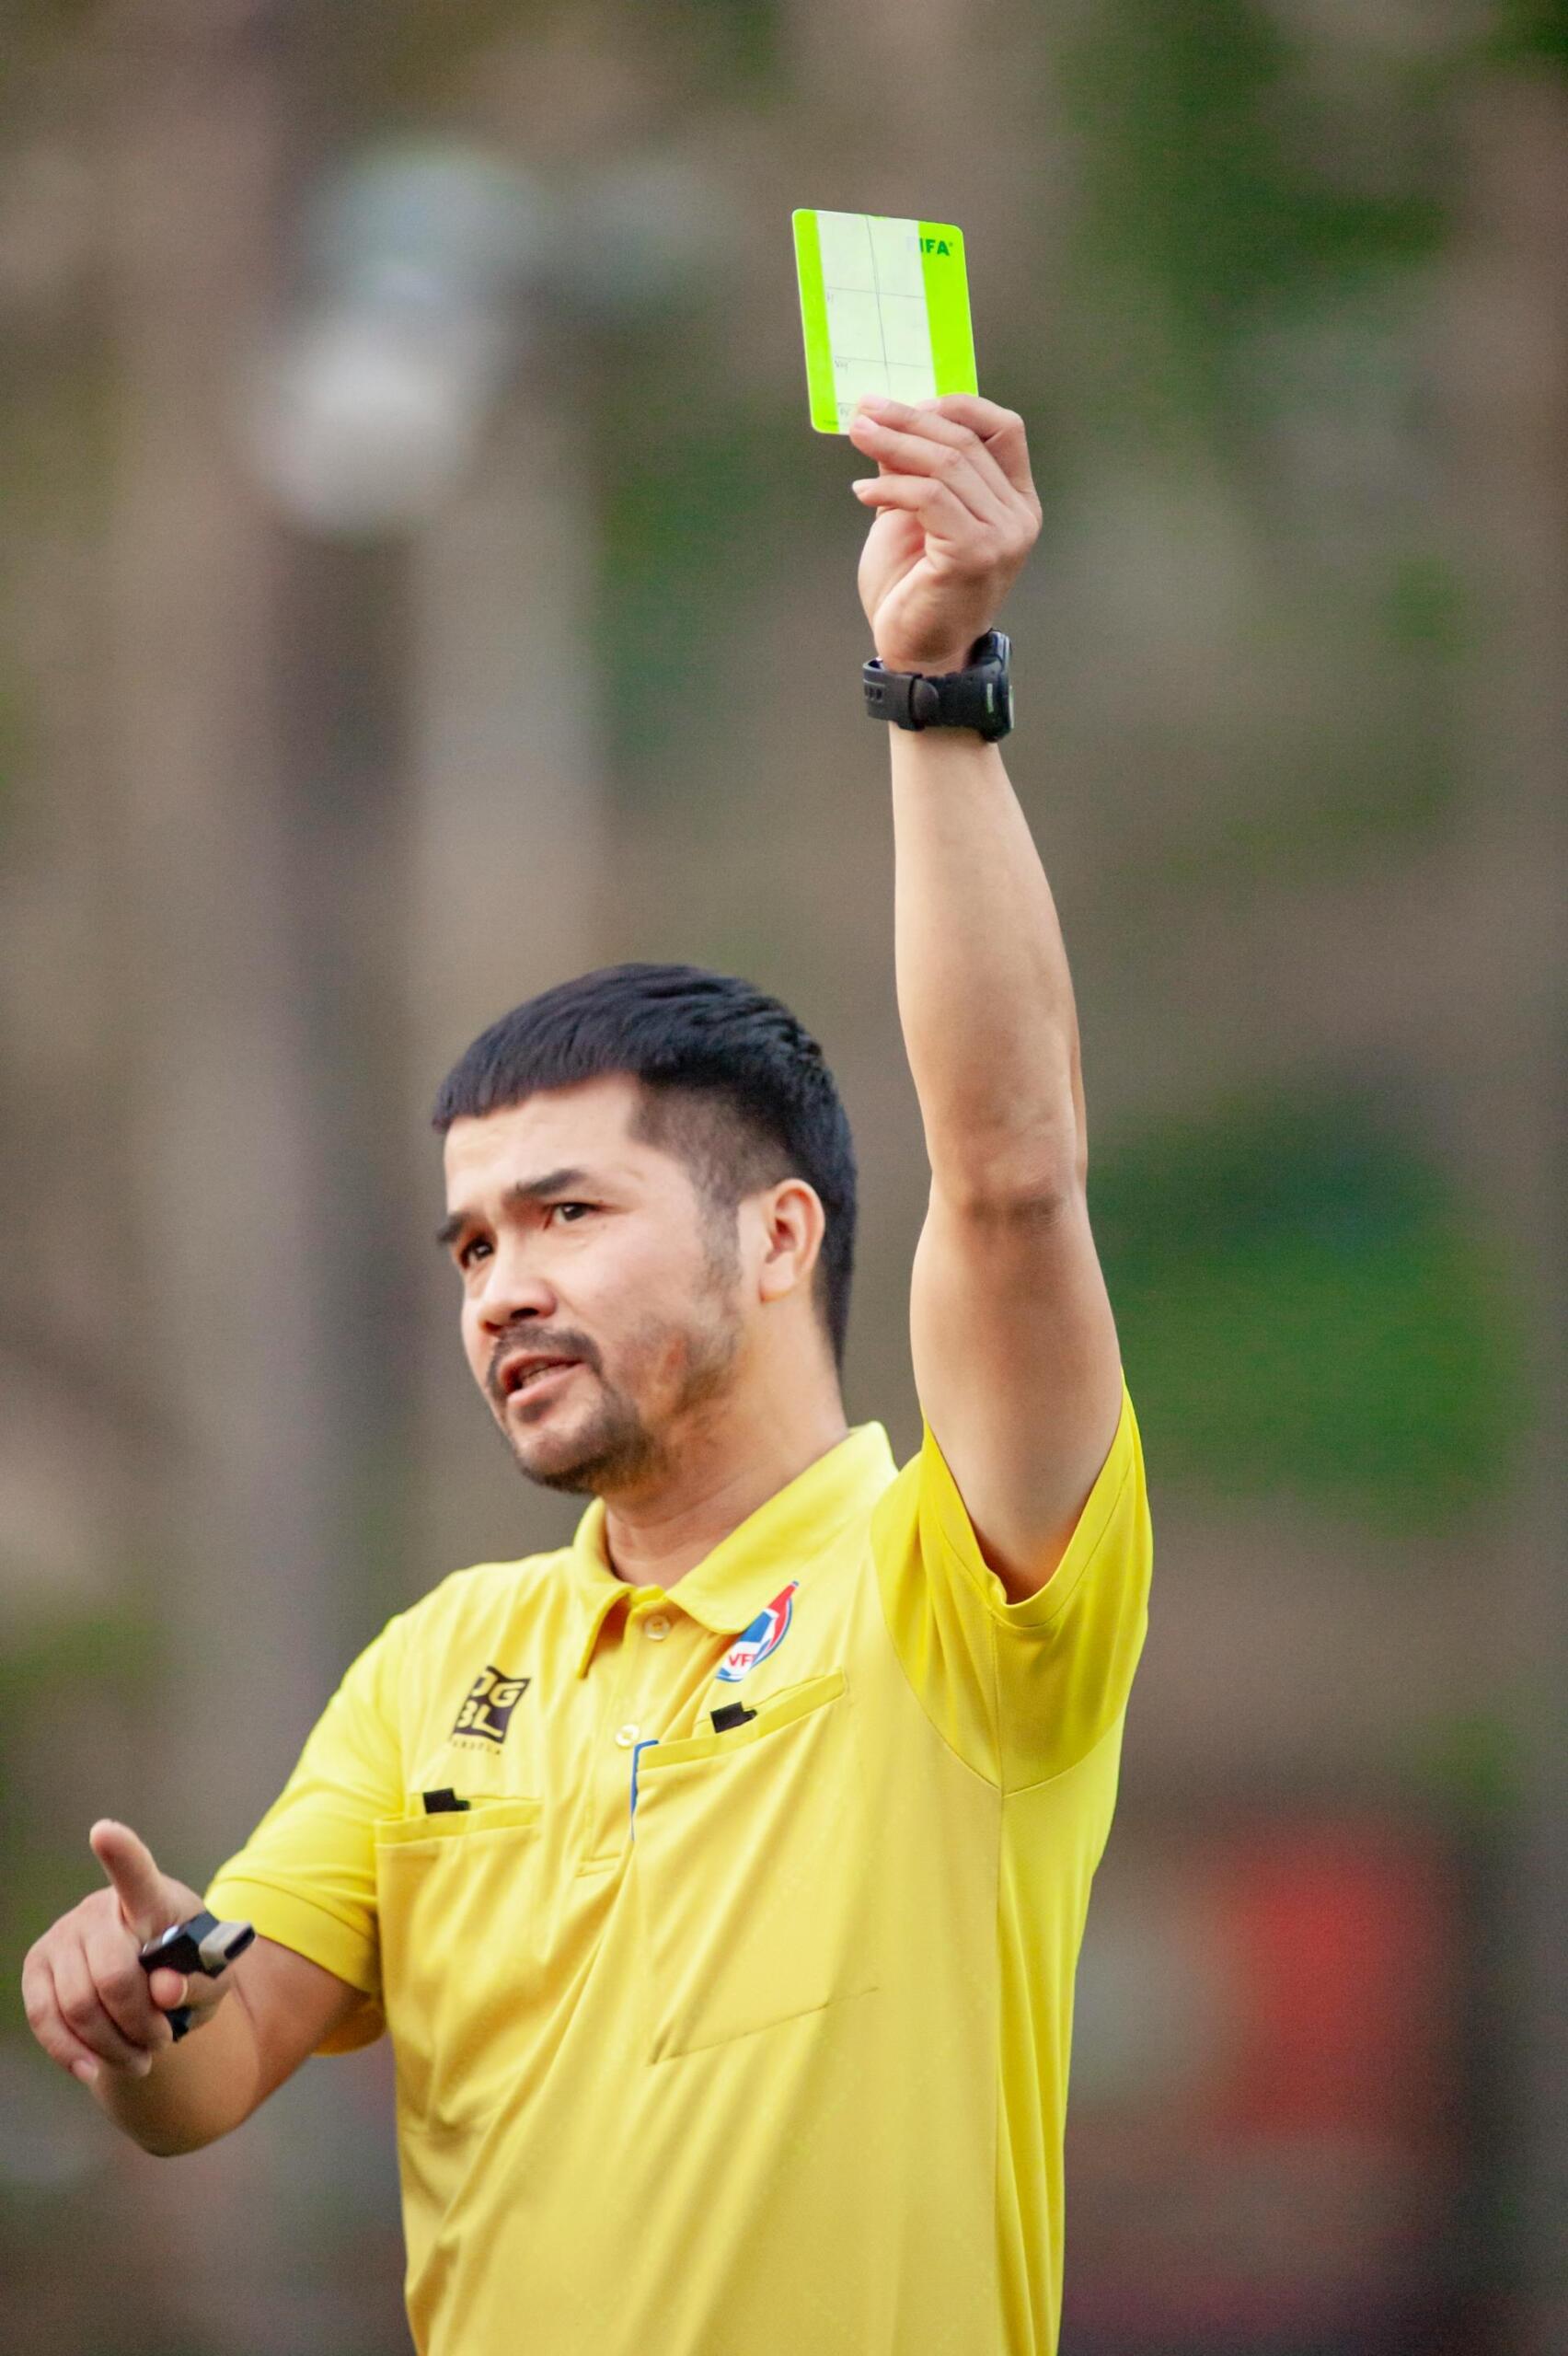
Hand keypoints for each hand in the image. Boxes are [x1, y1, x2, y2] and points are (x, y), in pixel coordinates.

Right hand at [20, 1820, 226, 2086]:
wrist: (155, 1984)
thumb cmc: (189, 1970)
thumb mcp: (214, 1979)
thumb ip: (199, 1982)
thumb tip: (163, 1991)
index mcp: (151, 1898)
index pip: (136, 1873)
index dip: (120, 1852)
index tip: (103, 1831)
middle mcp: (99, 1909)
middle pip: (112, 1974)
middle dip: (139, 2022)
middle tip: (163, 2041)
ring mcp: (62, 1935)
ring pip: (77, 2005)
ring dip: (111, 2045)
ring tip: (142, 2058)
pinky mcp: (37, 1966)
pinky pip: (44, 2017)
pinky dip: (71, 2051)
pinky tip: (95, 2068)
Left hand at [848, 393, 1040, 675]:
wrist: (916, 653)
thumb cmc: (915, 589)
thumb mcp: (913, 516)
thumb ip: (914, 470)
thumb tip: (888, 420)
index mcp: (1015, 501)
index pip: (1004, 429)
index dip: (956, 406)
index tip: (904, 403)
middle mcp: (1019, 516)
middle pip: (966, 442)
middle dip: (909, 419)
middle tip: (864, 411)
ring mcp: (1003, 536)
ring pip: (947, 465)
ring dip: (894, 445)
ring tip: (857, 436)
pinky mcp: (975, 553)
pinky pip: (930, 498)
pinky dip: (891, 488)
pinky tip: (862, 493)